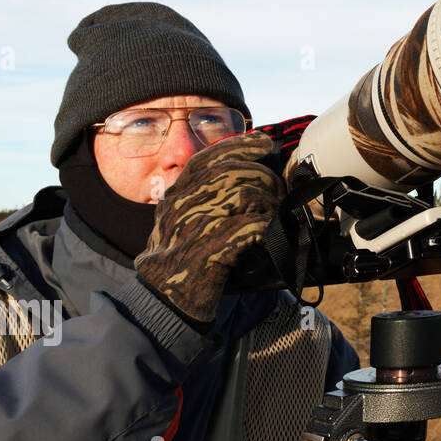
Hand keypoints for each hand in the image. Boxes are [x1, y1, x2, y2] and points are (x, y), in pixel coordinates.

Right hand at [135, 131, 284, 327]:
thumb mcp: (181, 218)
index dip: (240, 145)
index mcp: (176, 194)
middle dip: (265, 179)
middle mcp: (183, 204)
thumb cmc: (180, 257)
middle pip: (234, 172)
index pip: (209, 157)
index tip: (263, 143)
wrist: (162, 298)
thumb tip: (244, 174)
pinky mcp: (211, 249)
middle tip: (277, 194)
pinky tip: (272, 234)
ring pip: (246, 194)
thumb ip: (202, 196)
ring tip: (275, 216)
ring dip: (269, 204)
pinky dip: (268, 227)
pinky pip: (251, 226)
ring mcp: (196, 225)